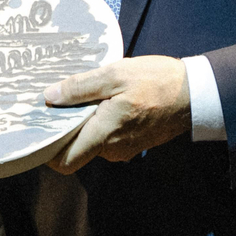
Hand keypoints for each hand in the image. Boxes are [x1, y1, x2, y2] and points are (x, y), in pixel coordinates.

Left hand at [45, 56, 190, 172]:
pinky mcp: (133, 143)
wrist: (196, 93)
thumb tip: (50, 97)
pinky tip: (103, 101)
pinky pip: (107, 138)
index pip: (65, 161)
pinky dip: (100, 124)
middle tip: (56, 103)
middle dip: (64, 130)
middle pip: (75, 149)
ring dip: (84, 124)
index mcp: (104, 134)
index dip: (47, 150)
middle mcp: (112, 149)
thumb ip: (81, 87)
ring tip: (81, 96)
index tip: (39, 129)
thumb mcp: (116, 74)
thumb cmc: (157, 81)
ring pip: (92, 142)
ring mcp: (124, 149)